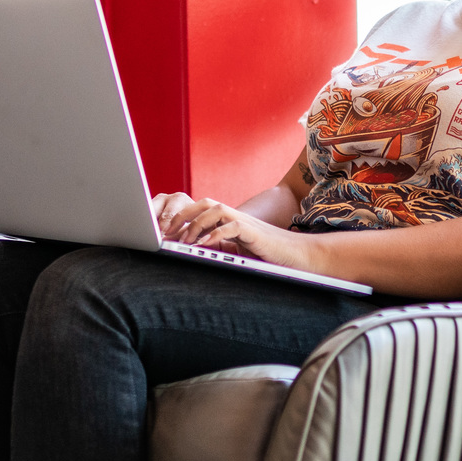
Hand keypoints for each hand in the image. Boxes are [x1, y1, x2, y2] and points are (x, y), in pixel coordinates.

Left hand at [151, 193, 322, 273]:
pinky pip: (231, 227)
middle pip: (204, 204)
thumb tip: (195, 250)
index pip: (201, 210)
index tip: (165, 232)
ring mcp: (245, 222)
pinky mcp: (254, 232)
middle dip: (182, 215)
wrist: (297, 256)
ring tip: (183, 240)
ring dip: (196, 224)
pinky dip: (215, 234)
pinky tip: (203, 245)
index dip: (182, 217)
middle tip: (165, 231)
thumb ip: (219, 246)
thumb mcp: (238, 251)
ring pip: (215, 210)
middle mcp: (236, 216)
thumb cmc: (268, 254)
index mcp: (229, 220)